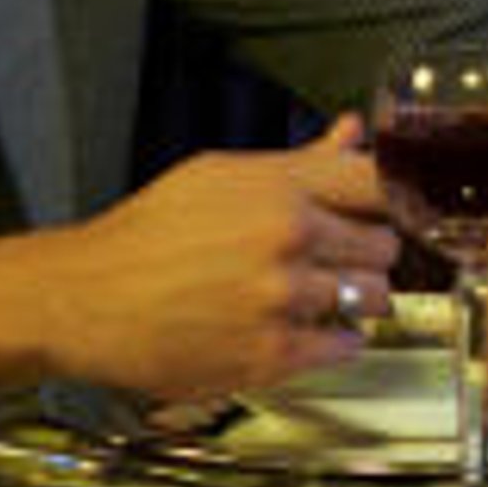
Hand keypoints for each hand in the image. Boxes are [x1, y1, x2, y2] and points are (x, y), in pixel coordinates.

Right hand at [41, 116, 405, 399]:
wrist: (86, 299)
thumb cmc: (148, 234)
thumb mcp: (219, 176)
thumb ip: (299, 162)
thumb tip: (353, 131)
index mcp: (278, 188)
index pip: (380, 182)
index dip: (399, 195)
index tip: (401, 206)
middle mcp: (286, 240)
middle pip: (386, 246)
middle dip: (367, 253)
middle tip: (337, 258)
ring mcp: (281, 300)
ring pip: (372, 299)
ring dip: (352, 299)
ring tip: (313, 294)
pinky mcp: (270, 355)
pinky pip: (346, 347)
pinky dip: (336, 339)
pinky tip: (305, 326)